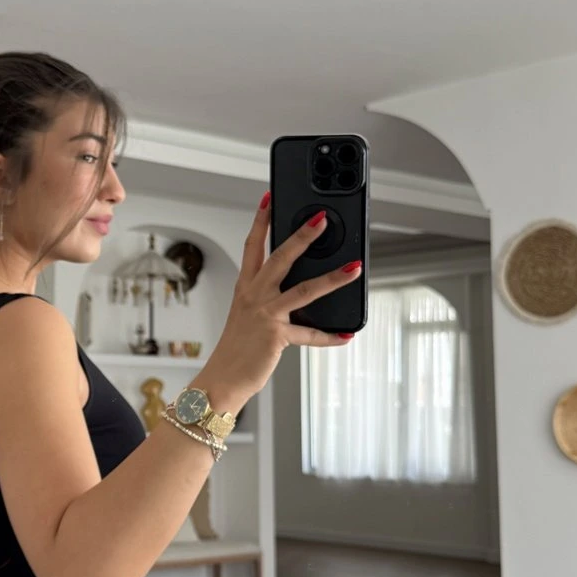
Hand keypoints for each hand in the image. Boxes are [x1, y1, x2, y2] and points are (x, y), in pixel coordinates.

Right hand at [203, 196, 360, 402]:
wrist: (222, 377)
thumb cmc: (236, 347)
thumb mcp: (247, 314)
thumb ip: (268, 296)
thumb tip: (297, 284)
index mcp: (246, 287)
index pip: (253, 245)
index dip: (261, 220)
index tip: (270, 198)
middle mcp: (254, 296)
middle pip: (280, 258)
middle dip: (302, 236)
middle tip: (321, 219)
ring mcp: (266, 314)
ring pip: (303, 290)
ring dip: (332, 278)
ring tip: (354, 268)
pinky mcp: (276, 336)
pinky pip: (310, 334)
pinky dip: (330, 337)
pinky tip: (346, 334)